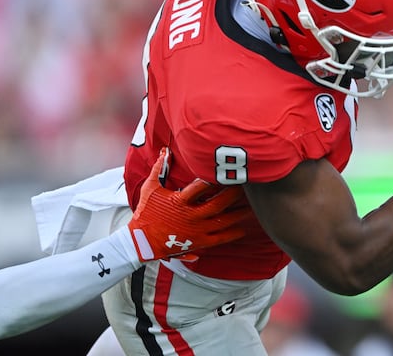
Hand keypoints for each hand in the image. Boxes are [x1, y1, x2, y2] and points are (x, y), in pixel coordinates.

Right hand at [128, 147, 249, 261]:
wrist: (141, 241)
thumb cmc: (146, 212)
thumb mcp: (151, 188)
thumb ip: (160, 168)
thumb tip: (165, 150)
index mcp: (180, 201)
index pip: (200, 187)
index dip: (214, 178)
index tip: (227, 170)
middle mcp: (191, 216)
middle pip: (218, 204)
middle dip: (233, 194)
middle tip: (246, 186)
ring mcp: (196, 230)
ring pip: (223, 221)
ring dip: (238, 213)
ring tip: (251, 206)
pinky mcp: (198, 241)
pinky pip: (219, 238)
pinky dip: (232, 234)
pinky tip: (242, 228)